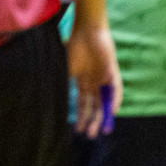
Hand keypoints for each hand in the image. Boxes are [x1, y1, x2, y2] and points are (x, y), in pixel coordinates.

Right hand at [66, 21, 121, 137]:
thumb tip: (49, 100)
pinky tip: (113, 110)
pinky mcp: (112, 71)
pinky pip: (116, 88)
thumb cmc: (73, 47)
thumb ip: (61, 83)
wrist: (84, 30)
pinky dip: (115, 99)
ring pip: (106, 100)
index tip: (77, 130)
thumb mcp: (64, 70)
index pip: (83, 104)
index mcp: (83, 82)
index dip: (81, 117)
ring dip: (104, 114)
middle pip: (95, 106)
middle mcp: (95, 83)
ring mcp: (104, 77)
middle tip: (89, 135)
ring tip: (102, 129)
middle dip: (92, 120)